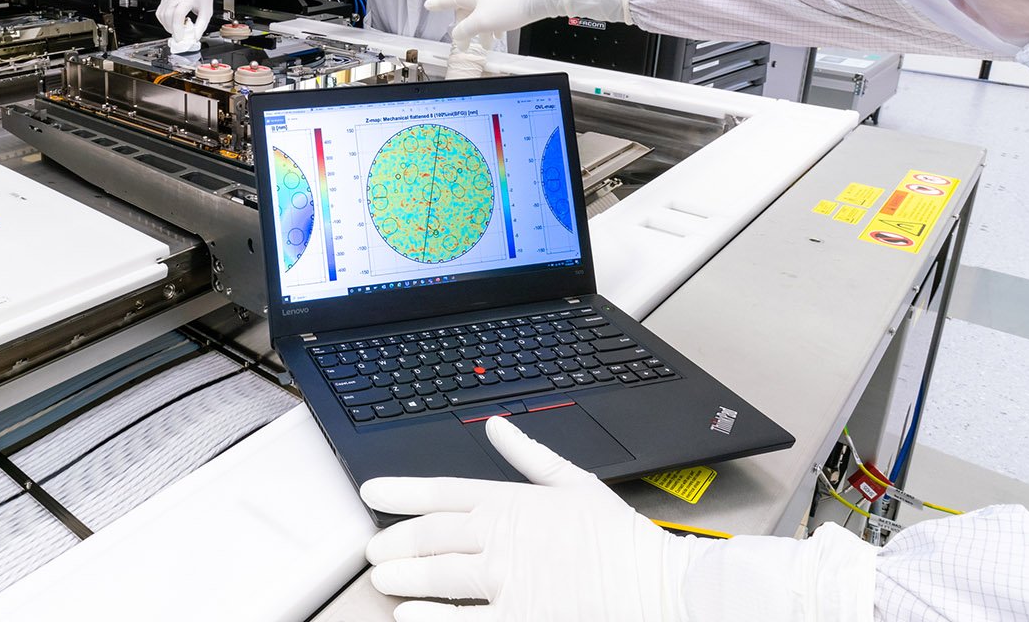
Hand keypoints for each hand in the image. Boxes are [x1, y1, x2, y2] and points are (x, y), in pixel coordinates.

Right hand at [155, 0, 230, 50]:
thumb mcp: (207, 12)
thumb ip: (201, 27)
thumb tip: (194, 38)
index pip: (178, 14)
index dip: (178, 28)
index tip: (180, 37)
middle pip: (168, 15)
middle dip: (172, 29)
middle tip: (179, 35)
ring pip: (161, 15)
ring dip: (167, 25)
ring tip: (177, 28)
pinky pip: (160, 12)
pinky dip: (164, 20)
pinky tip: (172, 22)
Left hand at [363, 416, 703, 620]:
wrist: (657, 584)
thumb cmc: (620, 538)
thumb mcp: (575, 483)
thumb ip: (529, 454)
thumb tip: (497, 426)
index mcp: (511, 503)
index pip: (442, 492)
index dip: (400, 491)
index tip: (371, 493)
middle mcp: (501, 539)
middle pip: (429, 536)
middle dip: (394, 542)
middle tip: (373, 550)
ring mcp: (506, 581)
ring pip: (435, 575)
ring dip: (402, 576)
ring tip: (382, 579)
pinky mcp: (520, 618)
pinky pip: (461, 620)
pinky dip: (429, 618)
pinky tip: (408, 616)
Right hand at [426, 0, 638, 47]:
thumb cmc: (510, 7)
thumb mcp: (482, 23)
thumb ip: (465, 30)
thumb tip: (456, 34)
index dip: (437, 4)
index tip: (428, 5)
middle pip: (466, 7)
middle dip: (466, 25)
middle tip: (466, 40)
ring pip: (482, 10)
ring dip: (482, 27)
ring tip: (487, 43)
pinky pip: (495, 9)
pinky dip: (493, 22)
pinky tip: (500, 32)